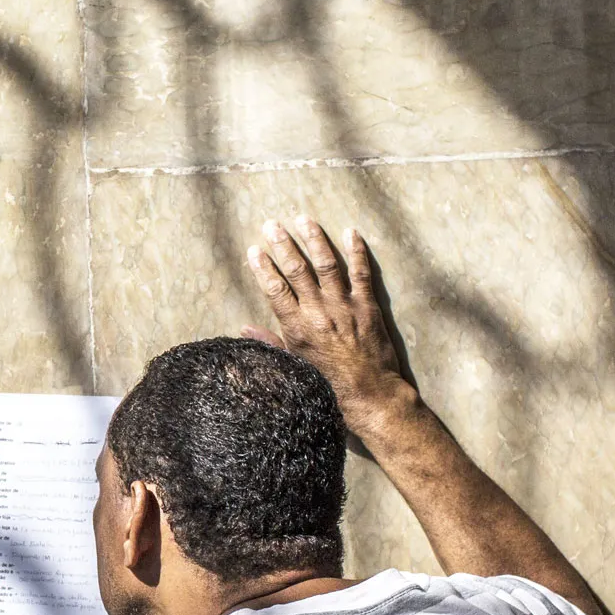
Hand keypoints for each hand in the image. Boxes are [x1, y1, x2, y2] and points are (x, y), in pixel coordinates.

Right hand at [242, 217, 419, 443]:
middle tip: (272, 224)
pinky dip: (357, 251)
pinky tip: (350, 232)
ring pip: (327, 265)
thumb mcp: (293, 366)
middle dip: (283, 244)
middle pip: (297, 271)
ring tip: (304, 219)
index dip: (263, 268)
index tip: (254, 250)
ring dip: (314, 239)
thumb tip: (246, 328)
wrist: (369, 395)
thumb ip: (270, 343)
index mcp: (297, 329)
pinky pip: (362, 272)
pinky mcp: (368, 307)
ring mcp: (345, 307)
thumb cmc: (328, 385)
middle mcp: (319, 313)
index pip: (275, 290)